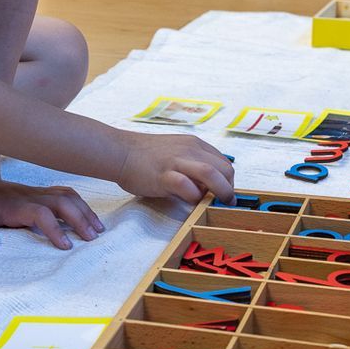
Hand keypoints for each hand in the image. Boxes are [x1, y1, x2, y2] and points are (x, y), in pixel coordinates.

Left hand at [0, 171, 102, 249]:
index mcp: (14, 204)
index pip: (40, 213)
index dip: (54, 228)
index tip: (65, 246)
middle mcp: (30, 196)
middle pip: (62, 202)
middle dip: (79, 218)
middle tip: (92, 238)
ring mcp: (38, 193)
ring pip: (68, 196)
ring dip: (84, 211)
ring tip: (98, 230)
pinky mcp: (42, 194)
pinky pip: (66, 195)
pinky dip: (81, 205)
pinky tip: (90, 219)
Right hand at [116, 131, 235, 204]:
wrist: (121, 151)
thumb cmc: (146, 156)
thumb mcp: (177, 153)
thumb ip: (193, 166)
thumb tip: (209, 186)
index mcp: (195, 145)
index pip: (224, 163)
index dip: (228, 181)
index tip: (224, 193)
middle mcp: (190, 150)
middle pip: (224, 168)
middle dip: (229, 188)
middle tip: (224, 202)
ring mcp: (177, 161)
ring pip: (210, 173)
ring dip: (220, 191)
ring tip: (217, 203)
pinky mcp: (163, 175)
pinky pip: (186, 185)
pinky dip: (194, 196)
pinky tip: (190, 201)